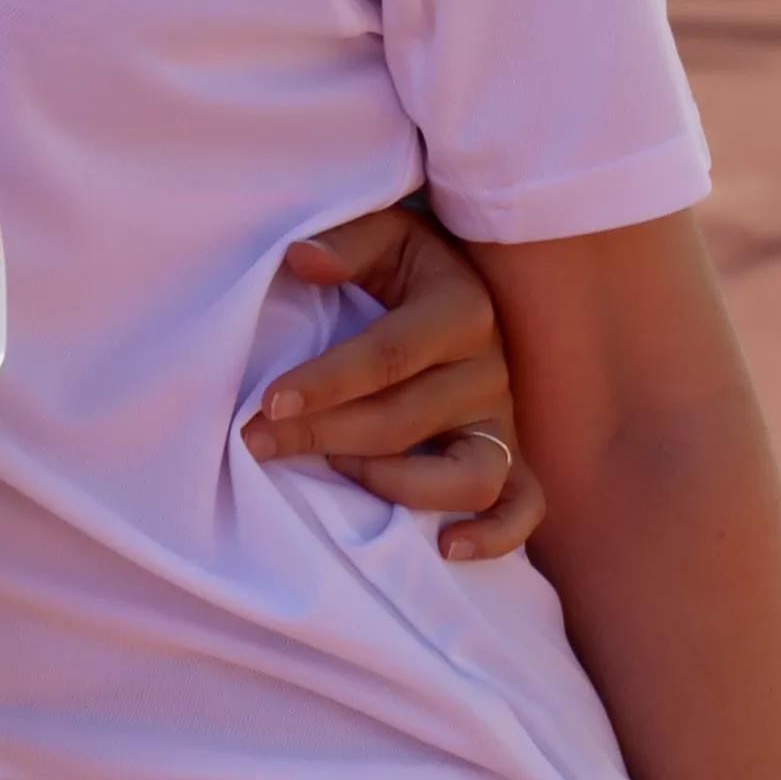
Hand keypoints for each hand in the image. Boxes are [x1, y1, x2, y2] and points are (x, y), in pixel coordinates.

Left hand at [242, 205, 545, 562]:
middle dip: (323, 435)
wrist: (466, 286)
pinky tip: (444, 545)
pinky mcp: (516, 458)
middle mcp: (492, 369)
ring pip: (466, 475)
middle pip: (405, 420)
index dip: (326, 382)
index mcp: (461, 308)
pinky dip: (493, 534)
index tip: (268, 402)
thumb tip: (301, 259)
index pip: (387, 355)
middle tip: (258, 440)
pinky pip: (522, 508)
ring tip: (335, 469)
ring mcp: (506, 421)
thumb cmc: (408, 263)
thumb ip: (345, 242)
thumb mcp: (384, 234)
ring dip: (393, 483)